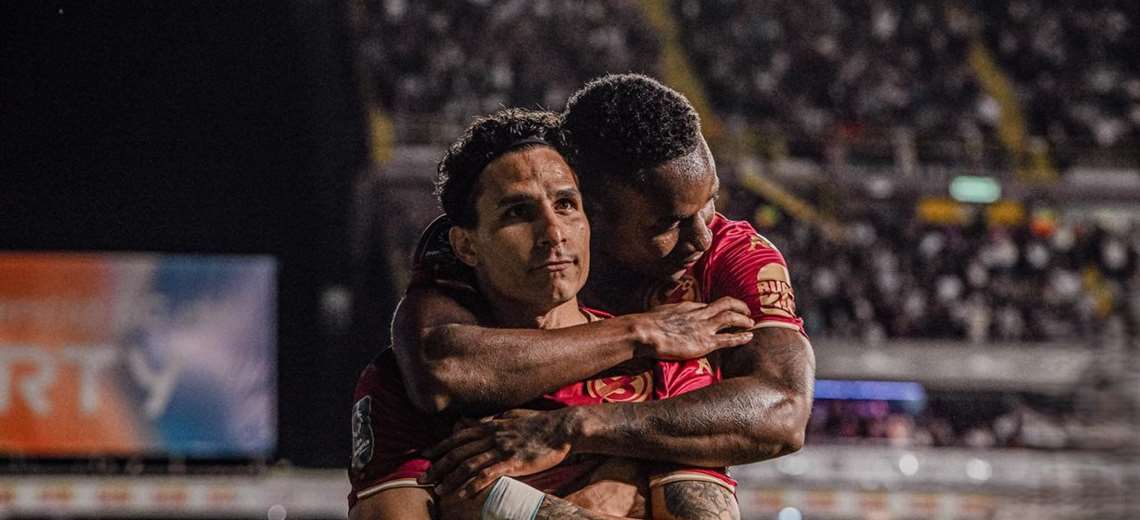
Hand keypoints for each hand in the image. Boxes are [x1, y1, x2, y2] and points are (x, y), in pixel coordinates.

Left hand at [419, 408, 577, 497]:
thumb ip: (494, 421)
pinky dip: (473, 485)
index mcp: (491, 426)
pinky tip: (463, 495)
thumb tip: (479, 422)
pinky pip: (488, 474)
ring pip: (469, 464)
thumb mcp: (513, 418)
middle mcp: (492, 436)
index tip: (425, 455)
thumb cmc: (541, 424)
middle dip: (438, 466)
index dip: (440, 447)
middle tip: (422, 478)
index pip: (459, 437)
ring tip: (439, 491)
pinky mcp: (514, 461)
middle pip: (458, 452)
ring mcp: (502, 449)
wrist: (563, 428)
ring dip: (451, 479)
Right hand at [631, 296, 754, 359]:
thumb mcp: (659, 312)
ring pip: (731, 318)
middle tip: (746, 311)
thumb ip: (667, 314)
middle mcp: (699, 314)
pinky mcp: (704, 342)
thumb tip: (662, 316)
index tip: (725, 311)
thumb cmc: (646, 324)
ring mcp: (703, 327)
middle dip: (739, 306)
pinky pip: (728, 338)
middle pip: (725, 304)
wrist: (645, 331)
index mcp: (688, 307)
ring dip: (743, 319)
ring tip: (751, 322)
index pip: (708, 305)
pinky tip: (749, 337)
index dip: (719, 308)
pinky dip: (740, 337)